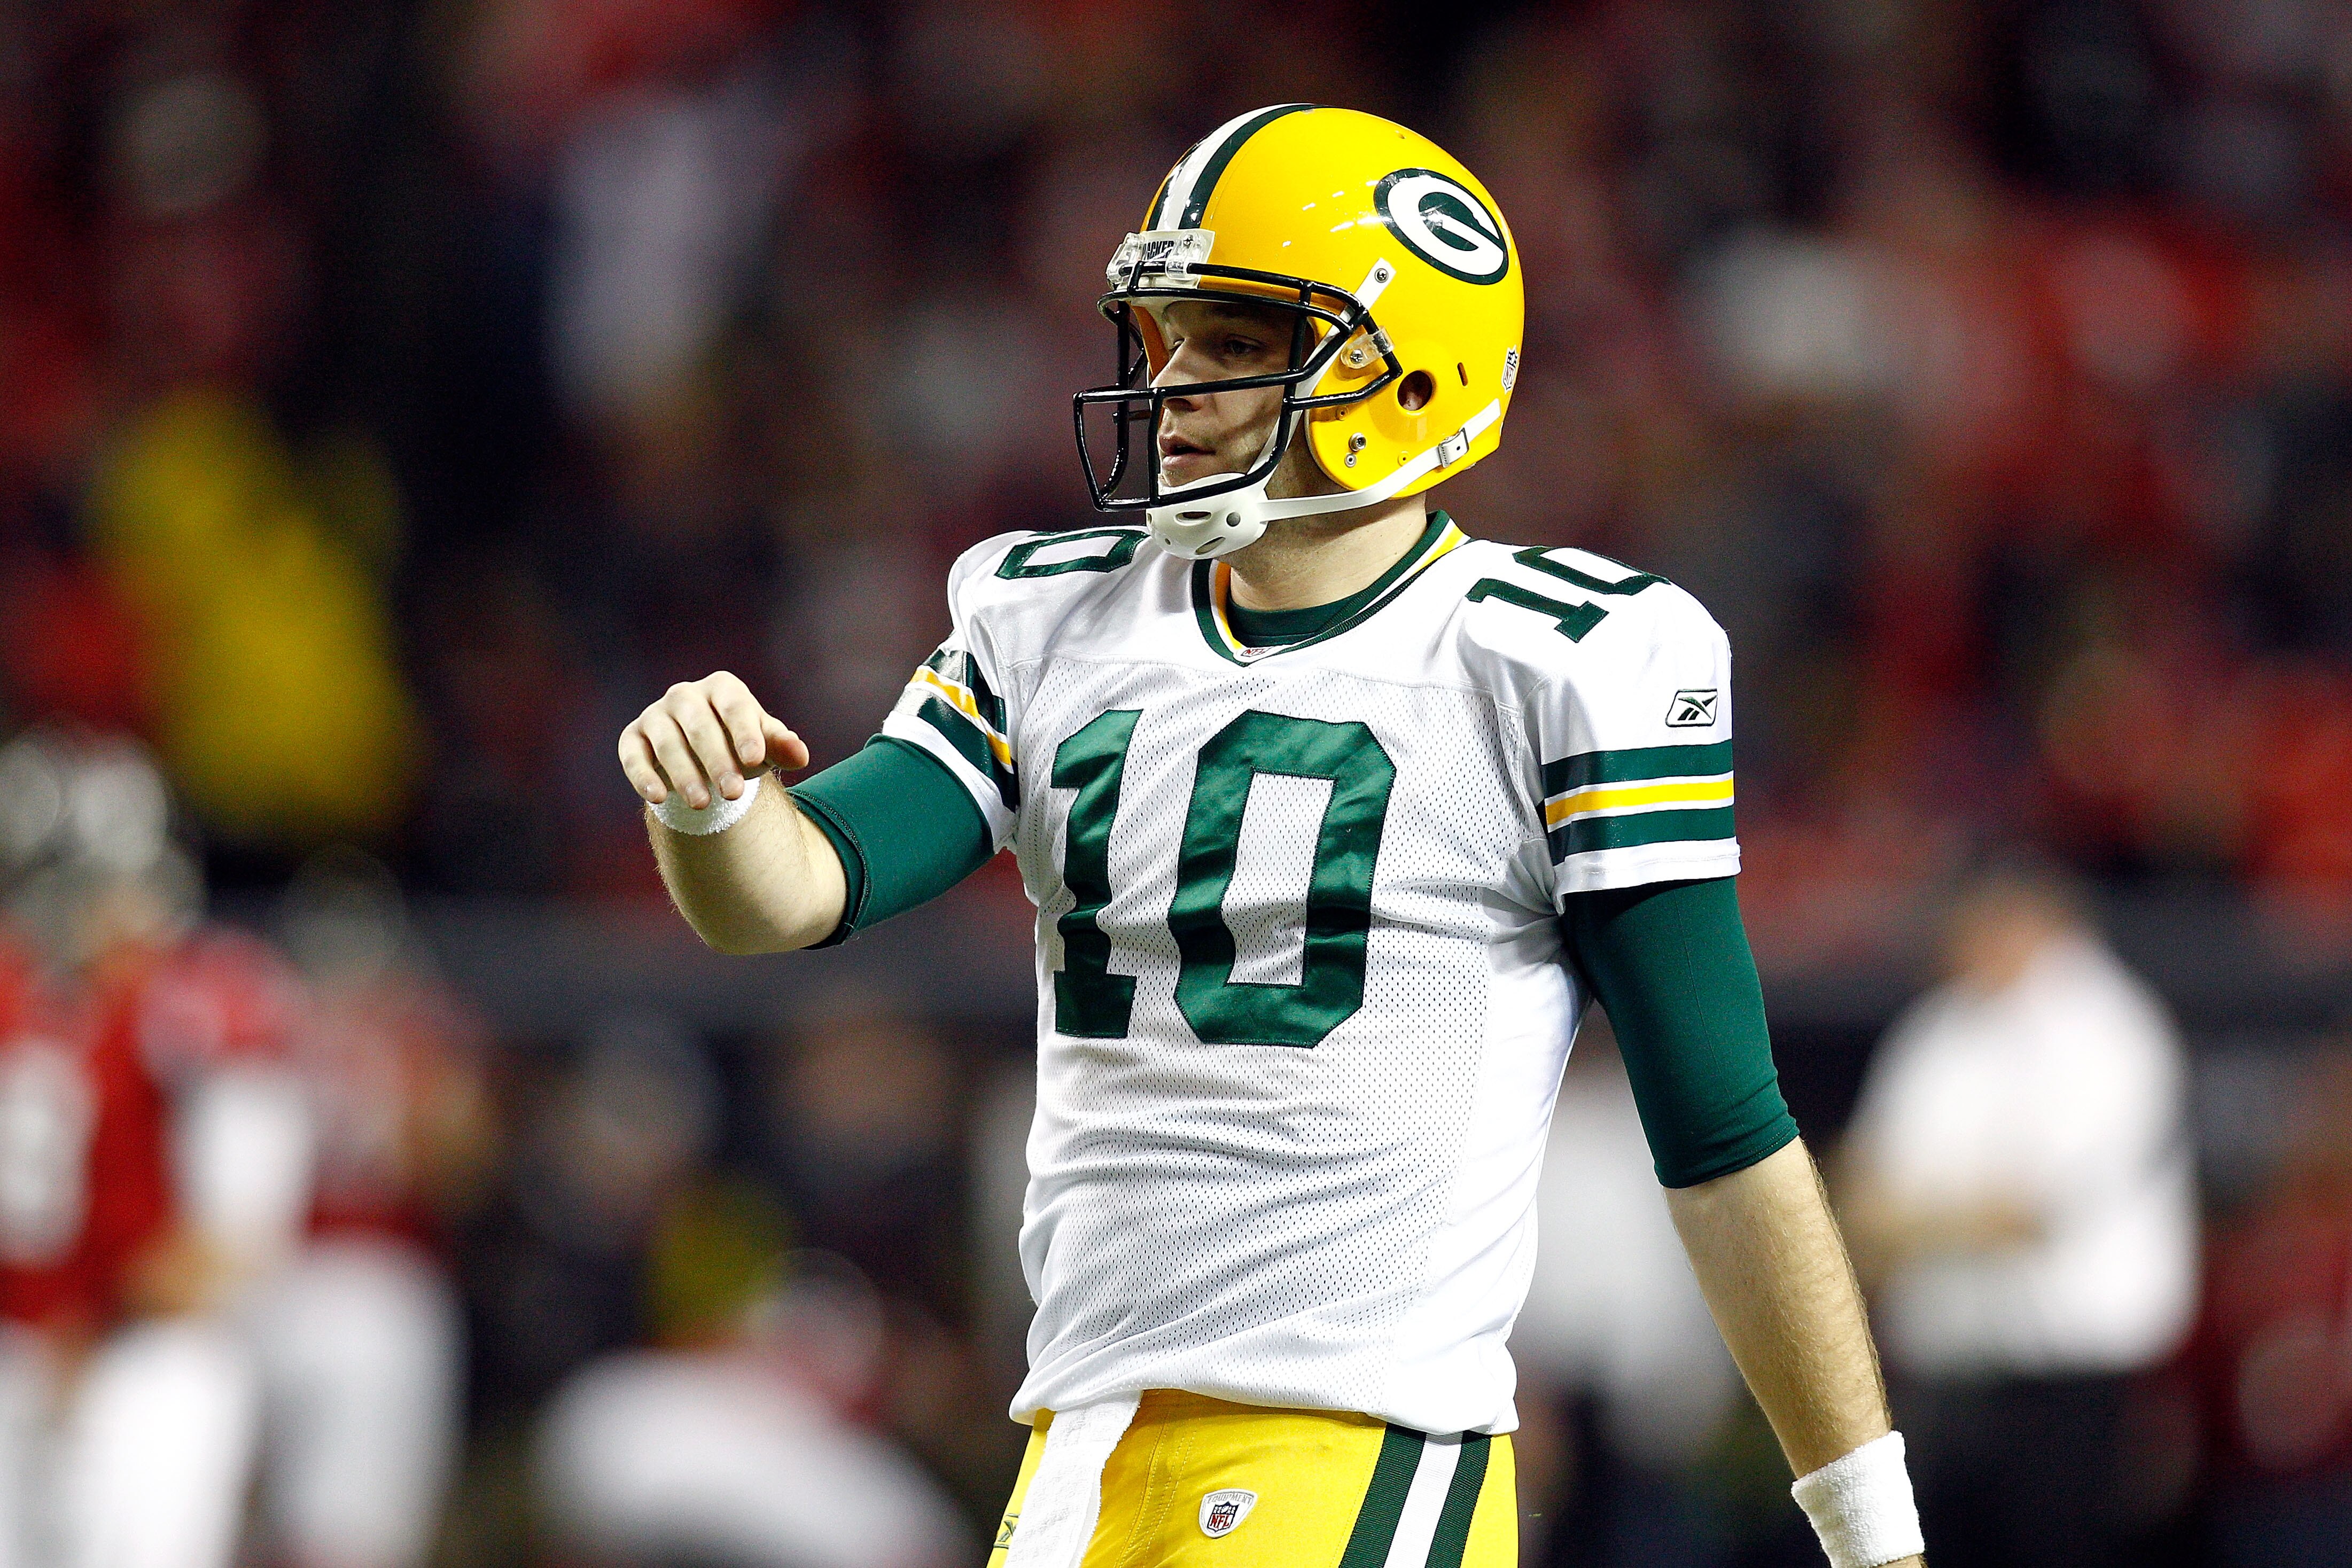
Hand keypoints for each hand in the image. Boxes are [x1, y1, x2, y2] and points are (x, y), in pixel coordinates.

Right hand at [619, 672, 810, 809]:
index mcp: (722, 688)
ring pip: (667, 742)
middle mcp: (685, 696)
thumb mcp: (765, 747)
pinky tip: (658, 798)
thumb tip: (800, 754)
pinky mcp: (633, 738)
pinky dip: (643, 776)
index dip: (745, 732)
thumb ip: (782, 747)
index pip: (734, 707)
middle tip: (733, 794)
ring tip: (702, 804)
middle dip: (717, 761)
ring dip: (684, 774)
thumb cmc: (741, 747)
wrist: (704, 760)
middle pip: (700, 726)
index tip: (756, 760)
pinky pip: (633, 755)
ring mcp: (656, 715)